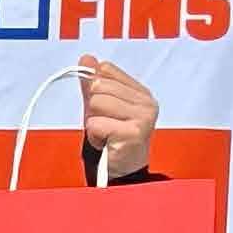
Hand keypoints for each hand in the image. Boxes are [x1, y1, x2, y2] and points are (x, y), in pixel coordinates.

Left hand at [79, 57, 158, 180]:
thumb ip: (92, 83)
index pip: (106, 69)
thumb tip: (86, 58)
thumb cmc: (113, 140)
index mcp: (140, 91)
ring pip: (97, 103)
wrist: (122, 173)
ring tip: (106, 135)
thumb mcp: (100, 108)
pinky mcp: (134, 132)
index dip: (95, 88)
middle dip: (93, 109)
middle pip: (99, 86)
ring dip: (93, 123)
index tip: (104, 109)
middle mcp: (146, 101)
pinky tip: (107, 144)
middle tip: (105, 126)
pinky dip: (94, 136)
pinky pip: (96, 123)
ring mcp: (143, 116)